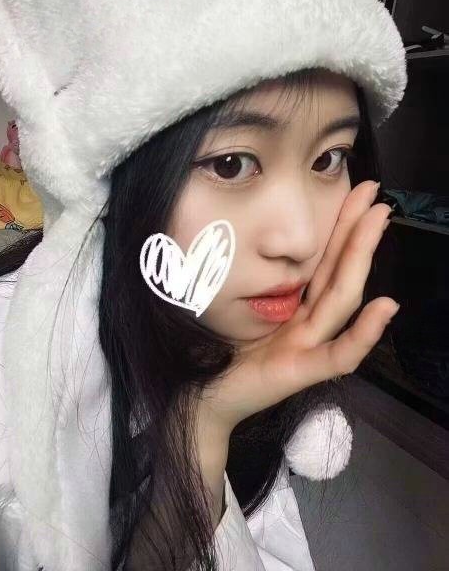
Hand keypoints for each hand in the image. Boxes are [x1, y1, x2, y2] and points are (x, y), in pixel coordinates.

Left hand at [197, 180, 398, 435]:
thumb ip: (258, 282)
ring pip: (342, 300)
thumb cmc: (219, 353)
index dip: (342, 227)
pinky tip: (385, 306)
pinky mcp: (302, 371)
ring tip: (379, 222)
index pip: (326, 260)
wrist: (204, 398)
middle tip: (377, 196)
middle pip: (340, 272)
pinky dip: (364, 332)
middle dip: (358, 232)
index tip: (358, 190)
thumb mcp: (240, 308)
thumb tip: (260, 238)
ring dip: (362, 258)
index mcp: (296, 306)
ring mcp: (308, 346)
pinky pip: (338, 353)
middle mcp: (308, 323)